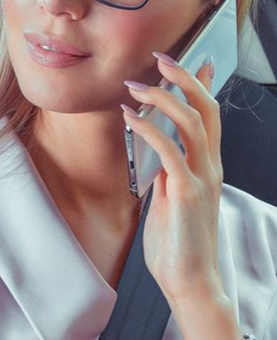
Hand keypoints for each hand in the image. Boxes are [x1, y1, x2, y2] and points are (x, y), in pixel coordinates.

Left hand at [121, 53, 224, 304]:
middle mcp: (211, 168)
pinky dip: (149, 129)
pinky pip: (170, 151)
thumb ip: (169, 180)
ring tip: (136, 86)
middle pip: (206, 109)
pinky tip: (129, 118)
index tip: (195, 58)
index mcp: (208, 169)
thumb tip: (158, 162)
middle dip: (185, 78)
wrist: (191, 281)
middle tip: (161, 57)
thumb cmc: (178, 247)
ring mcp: (201, 179)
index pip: (211, 117)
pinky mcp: (187, 193)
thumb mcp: (170, 204)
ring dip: (163, 98)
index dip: (204, 85)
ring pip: (192, 122)